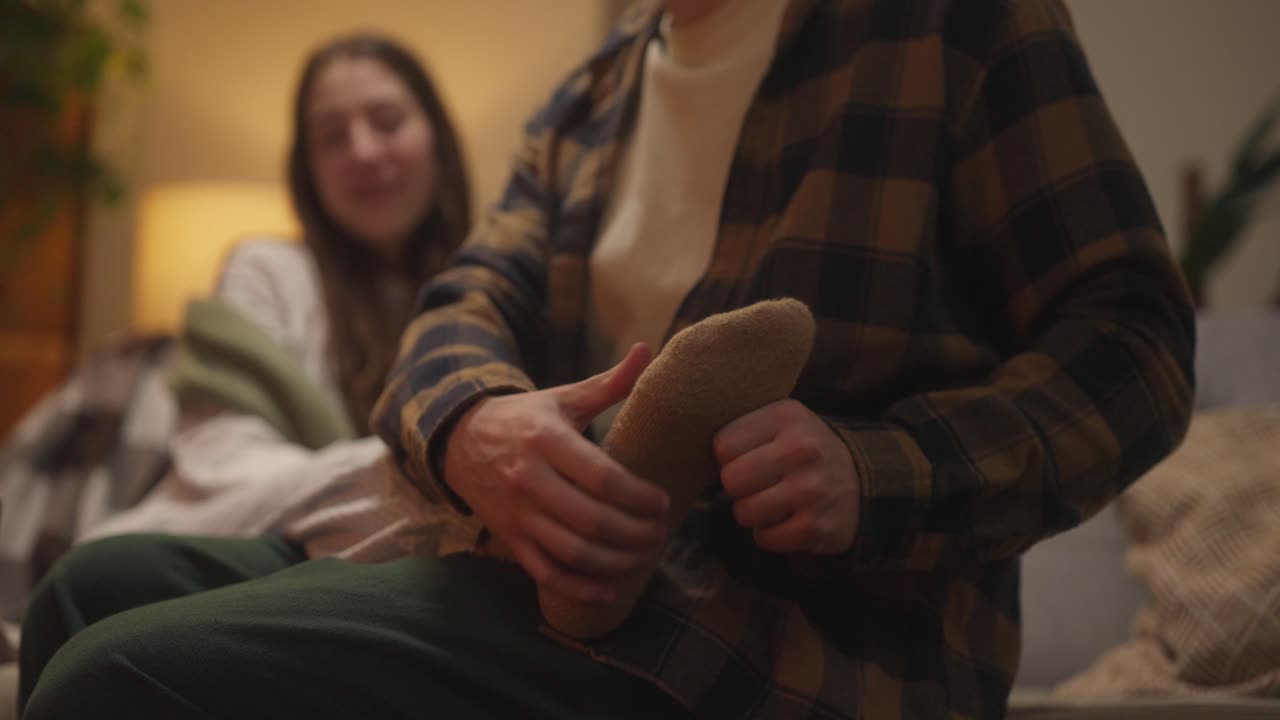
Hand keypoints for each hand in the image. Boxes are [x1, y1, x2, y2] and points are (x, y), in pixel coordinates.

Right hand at [442, 343, 669, 602]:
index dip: (639, 495)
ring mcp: (517, 514)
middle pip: (592, 520)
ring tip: (643, 555)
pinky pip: (546, 572)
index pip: (602, 477)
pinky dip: (579, 587)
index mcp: (547, 441)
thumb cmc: (524, 418)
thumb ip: (609, 383)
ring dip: (615, 561)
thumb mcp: (563, 398)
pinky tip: (609, 589)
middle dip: (635, 532)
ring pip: (572, 551)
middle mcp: (529, 480)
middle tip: (661, 532)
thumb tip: (649, 351)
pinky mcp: (509, 538)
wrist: (459, 441)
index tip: (663, 502)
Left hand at [714, 399, 859, 554]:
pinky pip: (765, 538)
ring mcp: (811, 489)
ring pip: (744, 512)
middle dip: (738, 488)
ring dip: (752, 513)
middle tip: (757, 485)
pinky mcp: (815, 526)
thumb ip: (744, 428)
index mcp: (786, 416)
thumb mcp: (783, 422)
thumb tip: (691, 448)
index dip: (728, 458)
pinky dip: (770, 534)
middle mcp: (802, 449)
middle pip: (731, 479)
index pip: (723, 445)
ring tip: (772, 502)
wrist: (865, 482)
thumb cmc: (806, 452)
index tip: (746, 459)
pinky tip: (786, 520)